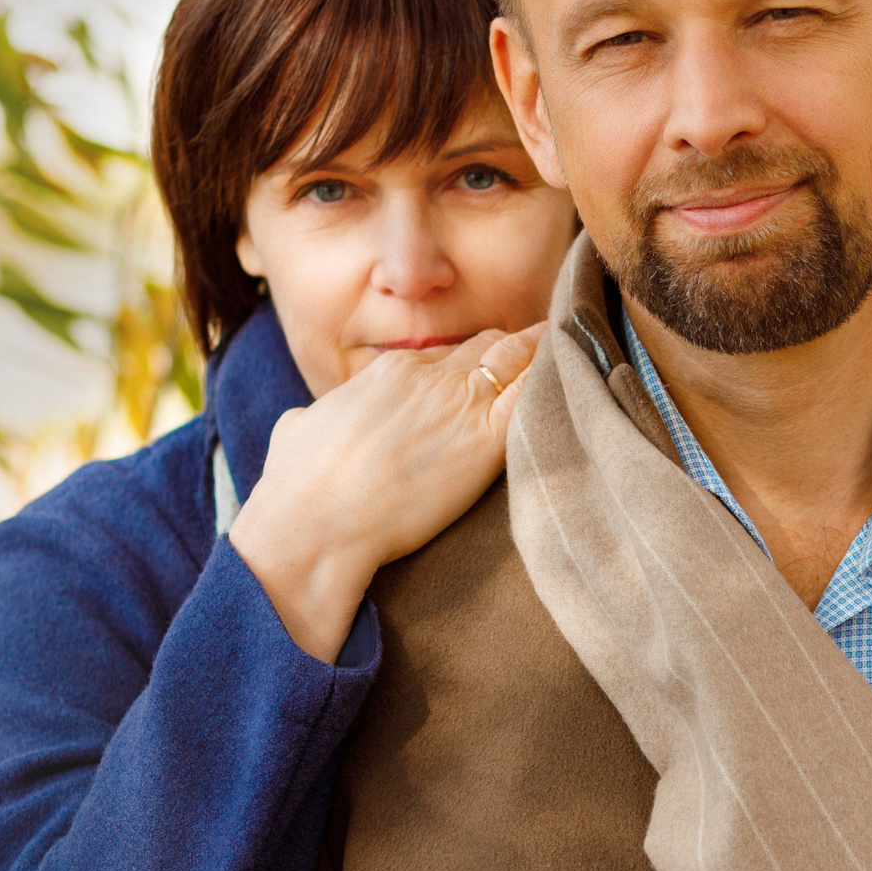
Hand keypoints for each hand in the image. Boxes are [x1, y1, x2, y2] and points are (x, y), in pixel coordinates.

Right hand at [228, 324, 545, 659]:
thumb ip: (311, 419)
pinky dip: (552, 382)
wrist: (315, 522)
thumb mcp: (296, 432)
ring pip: (516, 359)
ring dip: (541, 354)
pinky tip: (575, 376)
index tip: (484, 367)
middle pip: (487, 348)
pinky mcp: (485, 441)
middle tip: (538, 353)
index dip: (470, 360)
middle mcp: (428, 377)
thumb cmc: (297, 486)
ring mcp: (459, 404)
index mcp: (388, 373)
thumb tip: (303, 423)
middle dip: (511, 351)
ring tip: (568, 349)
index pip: (446, 353)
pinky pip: (532, 395)